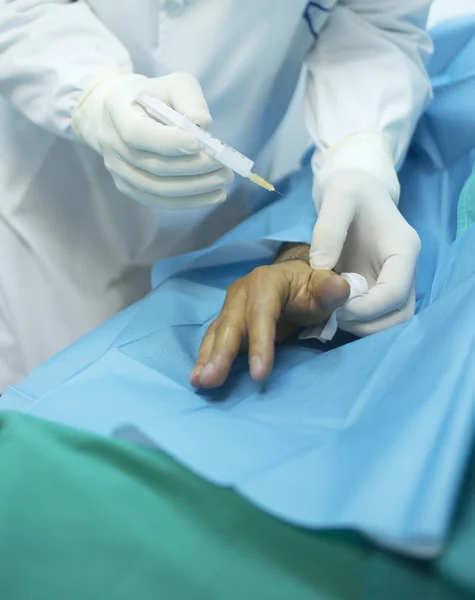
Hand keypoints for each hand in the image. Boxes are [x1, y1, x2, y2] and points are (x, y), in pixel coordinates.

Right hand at [72, 72, 232, 208]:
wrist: (125, 115)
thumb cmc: (155, 97)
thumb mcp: (174, 85)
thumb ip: (190, 99)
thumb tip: (203, 125)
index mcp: (116, 109)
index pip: (137, 132)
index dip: (168, 142)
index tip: (198, 144)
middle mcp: (110, 141)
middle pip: (152, 165)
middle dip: (192, 167)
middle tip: (223, 166)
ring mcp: (117, 169)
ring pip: (157, 188)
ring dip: (194, 188)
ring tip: (222, 180)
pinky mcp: (128, 187)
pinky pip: (158, 201)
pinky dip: (189, 201)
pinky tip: (214, 195)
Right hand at [191, 261, 349, 388]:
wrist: (293, 279)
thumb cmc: (309, 288)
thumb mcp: (324, 286)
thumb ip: (331, 289)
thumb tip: (338, 288)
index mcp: (266, 282)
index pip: (262, 314)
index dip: (259, 343)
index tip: (259, 374)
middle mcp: (242, 293)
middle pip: (231, 324)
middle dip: (220, 354)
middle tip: (209, 380)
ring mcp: (231, 306)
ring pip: (217, 333)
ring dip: (206, 358)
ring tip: (198, 381)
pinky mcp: (226, 320)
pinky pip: (214, 339)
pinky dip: (205, 357)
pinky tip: (199, 376)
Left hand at [310, 169, 420, 335]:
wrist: (353, 191)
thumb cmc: (350, 189)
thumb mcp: (338, 195)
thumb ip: (329, 229)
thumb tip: (321, 267)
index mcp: (403, 248)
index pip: (396, 293)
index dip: (366, 309)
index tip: (337, 308)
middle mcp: (404, 269)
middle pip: (399, 315)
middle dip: (366, 324)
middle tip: (331, 315)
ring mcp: (391, 280)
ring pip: (389, 321)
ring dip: (361, 326)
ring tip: (329, 314)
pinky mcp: (375, 287)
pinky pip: (372, 316)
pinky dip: (353, 321)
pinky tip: (328, 310)